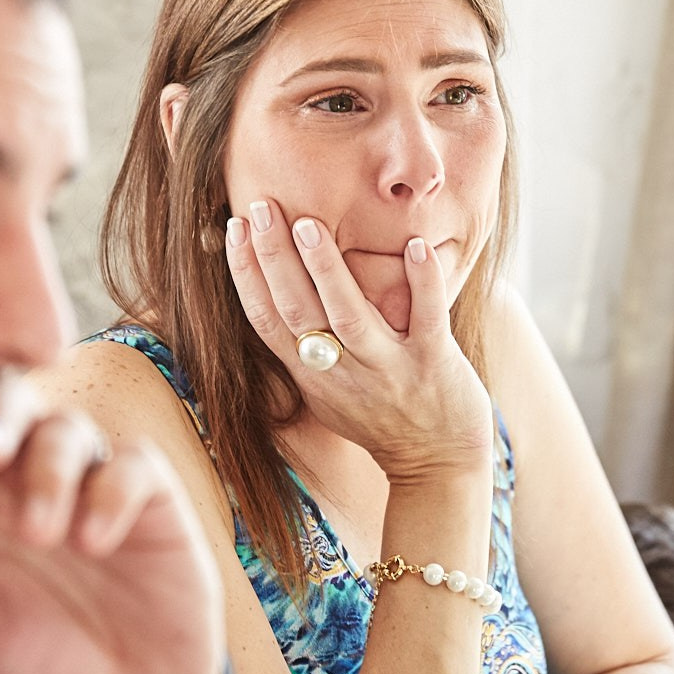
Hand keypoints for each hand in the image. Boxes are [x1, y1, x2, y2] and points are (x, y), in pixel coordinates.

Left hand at [0, 383, 226, 673]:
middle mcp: (25, 482)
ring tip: (40, 534)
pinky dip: (110, 492)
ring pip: (64, 428)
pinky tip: (94, 542)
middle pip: (3, 409)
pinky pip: (131, 463)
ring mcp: (87, 483)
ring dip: (47, 470)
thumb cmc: (35, 673)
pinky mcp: (146, 496)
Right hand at [225, 199, 492, 483]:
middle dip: (273, 257)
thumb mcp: (329, 392)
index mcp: (312, 376)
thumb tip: (277, 288)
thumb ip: (305, 349)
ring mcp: (388, 369)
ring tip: (308, 223)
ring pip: (348, 316)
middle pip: (296, 311)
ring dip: (326, 269)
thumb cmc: (381, 420)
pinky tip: (414, 245)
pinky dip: (422, 281)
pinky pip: (427, 318)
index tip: (234, 227)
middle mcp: (343, 373)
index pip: (266, 320)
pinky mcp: (434, 365)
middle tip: (261, 205)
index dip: (245, 274)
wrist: (438, 467)